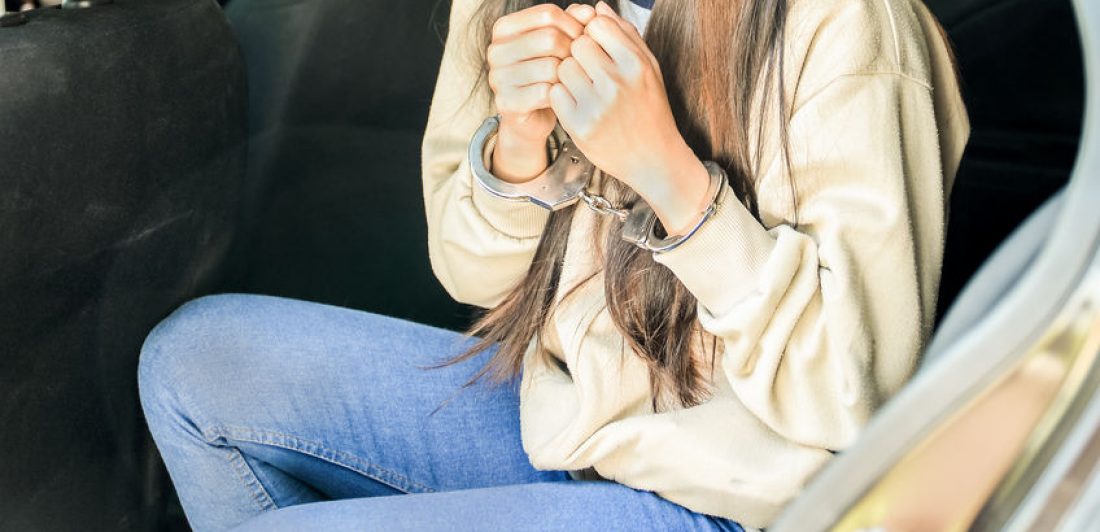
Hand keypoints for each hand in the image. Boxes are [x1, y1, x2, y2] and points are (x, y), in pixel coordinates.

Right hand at [485, 5, 583, 181]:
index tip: (583, 41)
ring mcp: (498, 77)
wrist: (532, 117)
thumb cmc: (547, 75)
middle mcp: (495, 50)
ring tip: (570, 82)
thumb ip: (573, 22)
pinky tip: (562, 97)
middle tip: (580, 65)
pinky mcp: (506, 102)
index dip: (574, 26)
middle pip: (550, 38)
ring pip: (551, 67)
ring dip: (568, 76)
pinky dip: (561, 95)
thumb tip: (589, 12)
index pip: (548, 14)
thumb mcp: (560, 43)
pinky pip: (546, 92)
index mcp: (504, 28)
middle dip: (573, 52)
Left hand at [551, 2, 710, 234]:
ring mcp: (596, 106)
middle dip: (578, 54)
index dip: (592, 34)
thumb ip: (624, 34)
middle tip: (589, 71)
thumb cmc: (650, 108)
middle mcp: (617, 83)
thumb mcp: (648, 68)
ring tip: (584, 89)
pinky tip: (577, 104)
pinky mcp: (579, 126)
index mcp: (635, 64)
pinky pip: (554, 93)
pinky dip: (561, 96)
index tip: (597, 48)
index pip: (596, 25)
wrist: (653, 159)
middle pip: (576, 44)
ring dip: (567, 75)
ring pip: (562, 67)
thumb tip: (596, 7)